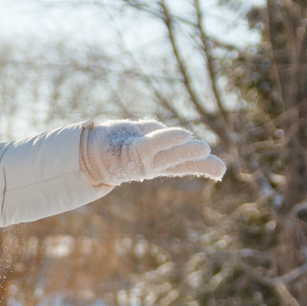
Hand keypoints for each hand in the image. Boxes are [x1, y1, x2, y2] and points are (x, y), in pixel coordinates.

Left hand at [81, 119, 225, 186]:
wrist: (85, 152)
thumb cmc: (114, 143)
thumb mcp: (141, 138)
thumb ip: (160, 135)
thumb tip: (182, 136)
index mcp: (157, 162)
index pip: (184, 165)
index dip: (203, 167)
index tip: (221, 171)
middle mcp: (152, 165)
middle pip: (181, 164)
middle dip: (199, 164)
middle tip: (219, 166)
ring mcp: (143, 161)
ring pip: (170, 156)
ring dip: (187, 152)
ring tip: (204, 149)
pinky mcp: (132, 151)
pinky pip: (153, 144)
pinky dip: (169, 139)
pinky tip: (184, 135)